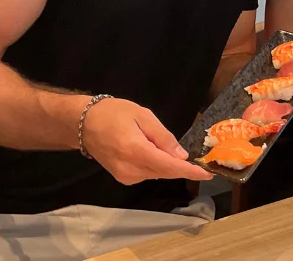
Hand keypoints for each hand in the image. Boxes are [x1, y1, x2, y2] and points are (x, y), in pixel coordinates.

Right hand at [80, 97, 212, 184]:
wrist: (84, 123)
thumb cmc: (113, 113)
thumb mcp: (142, 116)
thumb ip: (163, 137)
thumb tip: (181, 156)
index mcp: (136, 151)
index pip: (169, 166)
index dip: (190, 171)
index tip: (208, 173)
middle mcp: (131, 169)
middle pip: (165, 172)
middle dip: (181, 166)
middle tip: (197, 157)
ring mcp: (125, 177)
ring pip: (157, 174)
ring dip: (168, 164)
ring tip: (163, 145)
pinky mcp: (123, 178)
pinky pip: (147, 174)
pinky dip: (156, 165)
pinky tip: (152, 151)